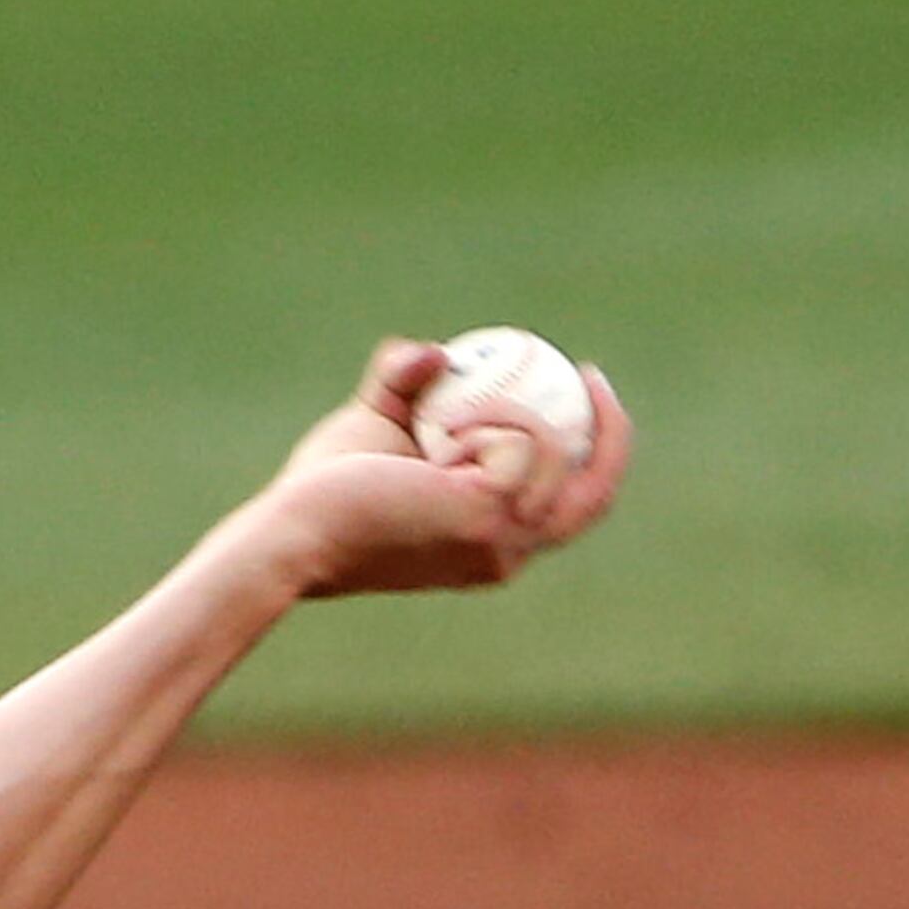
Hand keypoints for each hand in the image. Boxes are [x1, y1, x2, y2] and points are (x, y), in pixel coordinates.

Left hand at [254, 339, 631, 603]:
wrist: (295, 530)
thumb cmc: (324, 492)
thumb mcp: (377, 423)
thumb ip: (404, 381)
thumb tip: (437, 352)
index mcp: (491, 547)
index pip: (567, 507)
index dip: (591, 451)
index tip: (576, 389)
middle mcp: (507, 556)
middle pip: (596, 497)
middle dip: (614, 431)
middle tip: (589, 373)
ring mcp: (502, 541)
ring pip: (553, 458)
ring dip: (510, 417)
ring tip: (444, 424)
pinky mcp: (488, 516)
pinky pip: (520, 443)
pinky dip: (485, 421)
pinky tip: (437, 441)